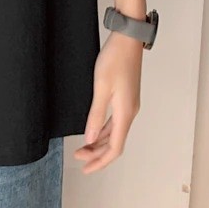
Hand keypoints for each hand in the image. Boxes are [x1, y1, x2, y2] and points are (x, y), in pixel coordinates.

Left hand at [73, 29, 142, 172]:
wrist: (128, 40)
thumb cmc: (115, 59)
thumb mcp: (101, 87)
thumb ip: (95, 114)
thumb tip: (89, 138)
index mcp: (125, 113)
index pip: (114, 148)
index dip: (100, 161)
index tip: (85, 167)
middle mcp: (130, 112)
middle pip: (115, 142)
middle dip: (97, 153)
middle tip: (78, 156)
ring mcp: (129, 105)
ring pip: (115, 132)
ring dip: (99, 142)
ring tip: (83, 147)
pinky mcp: (126, 97)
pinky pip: (115, 121)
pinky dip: (104, 129)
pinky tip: (93, 130)